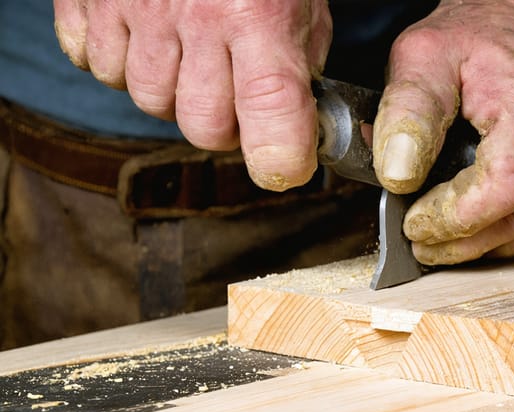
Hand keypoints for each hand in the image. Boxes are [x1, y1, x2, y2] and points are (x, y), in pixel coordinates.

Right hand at [53, 0, 331, 190]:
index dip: (280, 156)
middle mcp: (195, 17)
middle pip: (203, 128)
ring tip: (190, 50)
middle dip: (225, 125)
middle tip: (235, 93)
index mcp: (259, 16)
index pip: (270, 115)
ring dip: (174, 91)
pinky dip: (123, 61)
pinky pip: (97, 67)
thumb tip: (294, 121)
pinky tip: (147, 32)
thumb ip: (300, 58)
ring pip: (149, 102)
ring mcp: (134, 10)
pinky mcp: (87, 1)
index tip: (284, 165)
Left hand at [372, 0, 513, 265]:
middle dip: (457, 240)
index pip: (505, 187)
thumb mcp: (425, 54)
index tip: (414, 221)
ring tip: (439, 229)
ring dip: (478, 241)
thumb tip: (398, 176)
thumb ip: (406, 113)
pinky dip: (504, 227)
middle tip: (417, 236)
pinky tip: (476, 214)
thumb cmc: (487, 34)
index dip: (455, 218)